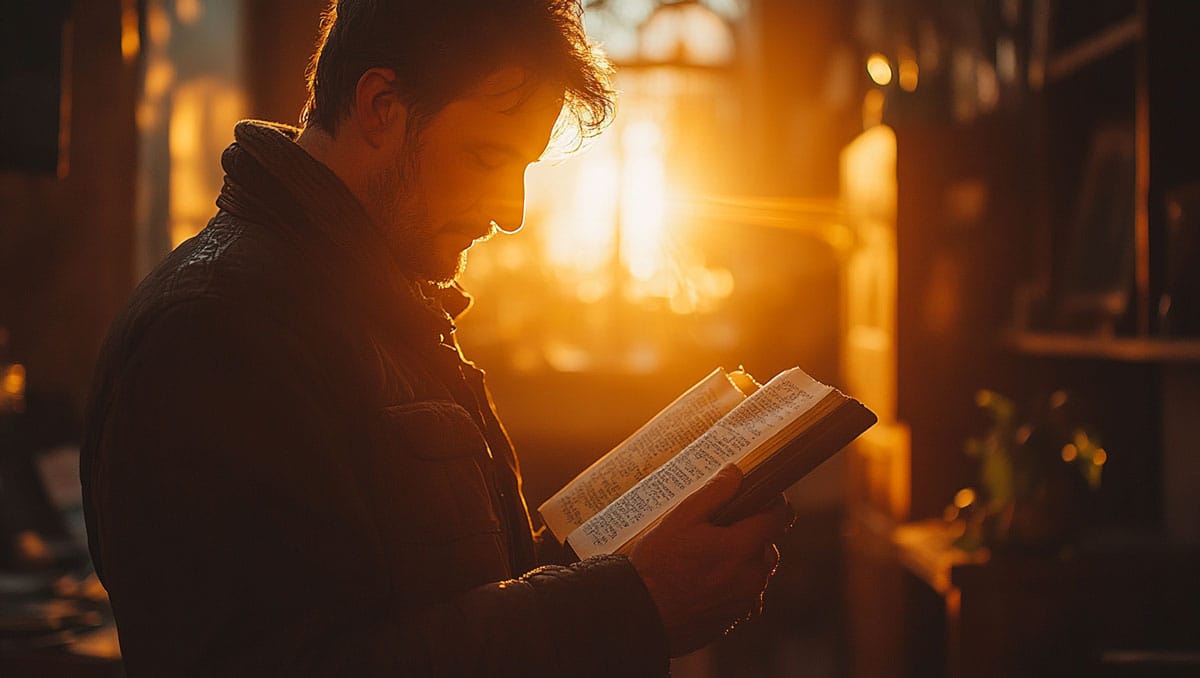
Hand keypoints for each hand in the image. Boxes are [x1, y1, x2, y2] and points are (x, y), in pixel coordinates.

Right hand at [628, 464, 792, 655]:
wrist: (643, 615)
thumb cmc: (657, 566)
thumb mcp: (681, 518)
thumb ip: (714, 493)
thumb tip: (735, 473)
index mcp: (741, 547)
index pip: (779, 518)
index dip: (775, 503)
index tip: (763, 498)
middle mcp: (750, 576)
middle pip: (768, 546)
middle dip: (753, 533)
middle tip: (722, 528)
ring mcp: (744, 601)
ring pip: (758, 572)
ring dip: (745, 560)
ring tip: (711, 555)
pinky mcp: (734, 619)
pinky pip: (747, 596)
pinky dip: (737, 585)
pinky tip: (711, 580)